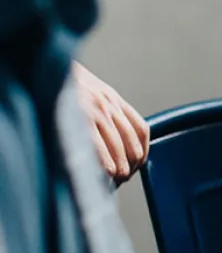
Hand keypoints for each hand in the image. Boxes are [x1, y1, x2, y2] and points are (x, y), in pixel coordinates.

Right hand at [73, 63, 149, 183]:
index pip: (141, 130)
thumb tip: (113, 141)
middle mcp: (108, 105)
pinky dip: (106, 167)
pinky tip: (104, 175)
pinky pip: (100, 151)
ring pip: (119, 151)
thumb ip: (105, 110)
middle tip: (121, 178)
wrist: (50, 70)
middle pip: (132, 145)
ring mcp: (96, 113)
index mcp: (113, 99)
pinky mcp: (81, 121)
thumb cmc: (66, 88)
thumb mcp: (92, 92)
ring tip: (113, 182)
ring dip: (119, 172)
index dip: (142, 153)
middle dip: (129, 167)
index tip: (135, 166)